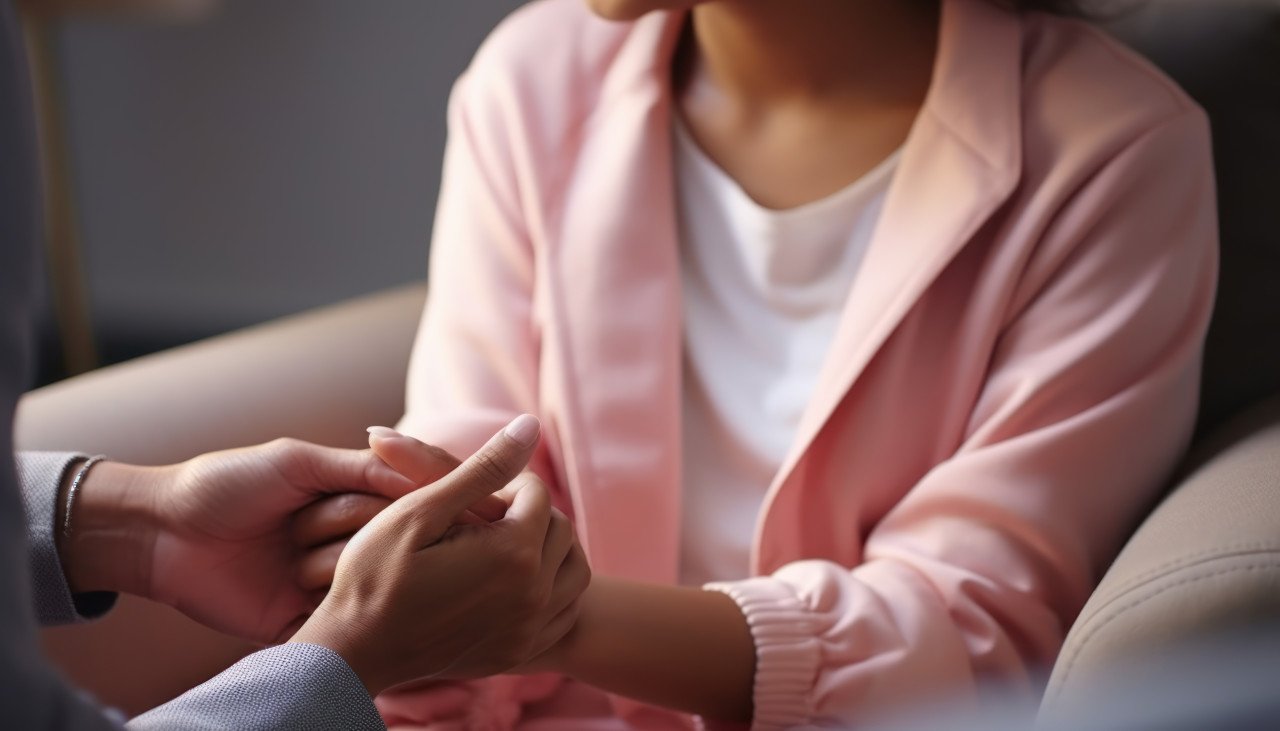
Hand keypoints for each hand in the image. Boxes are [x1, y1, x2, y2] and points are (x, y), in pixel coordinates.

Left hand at [59, 439, 419, 643]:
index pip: (405, 506)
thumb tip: (428, 476)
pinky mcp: (299, 624)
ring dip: (323, 564)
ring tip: (284, 551)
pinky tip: (293, 584)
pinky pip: (337, 626)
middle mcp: (346, 544)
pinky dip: (325, 608)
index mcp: (352, 503)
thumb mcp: (299, 461)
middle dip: (345, 527)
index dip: (390, 504)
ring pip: (365, 583)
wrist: (161, 532)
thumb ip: (364, 468)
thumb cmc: (227, 484)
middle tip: (295, 524)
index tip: (370, 498)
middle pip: (387, 544)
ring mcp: (324, 586)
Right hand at [289, 415, 591, 695]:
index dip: (506, 483)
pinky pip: (564, 612)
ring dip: (550, 550)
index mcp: (513, 554)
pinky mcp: (520, 653)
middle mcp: (534, 595)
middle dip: (530, 514)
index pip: (537, 494)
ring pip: (574, 571)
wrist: (353, 653)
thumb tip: (529, 426)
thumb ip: (483, 467)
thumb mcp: (422, 509)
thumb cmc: (375, 575)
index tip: (471, 493)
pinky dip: (552, 591)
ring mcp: (530, 630)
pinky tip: (515, 583)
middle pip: (561, 530)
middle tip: (485, 517)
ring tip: (506, 544)